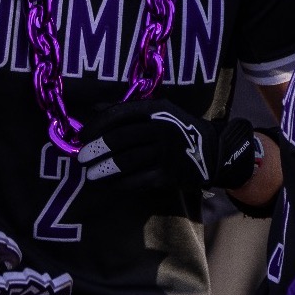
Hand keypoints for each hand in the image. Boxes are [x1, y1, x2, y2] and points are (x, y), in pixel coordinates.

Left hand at [76, 100, 257, 190]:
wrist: (213, 152)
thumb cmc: (178, 129)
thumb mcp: (158, 112)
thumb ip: (128, 110)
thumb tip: (93, 108)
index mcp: (156, 108)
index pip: (120, 114)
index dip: (97, 125)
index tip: (82, 136)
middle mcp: (162, 127)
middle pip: (121, 139)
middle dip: (96, 150)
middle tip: (81, 158)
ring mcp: (167, 152)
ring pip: (126, 162)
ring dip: (103, 170)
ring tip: (90, 175)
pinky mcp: (169, 174)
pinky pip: (137, 180)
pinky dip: (119, 184)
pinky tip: (107, 185)